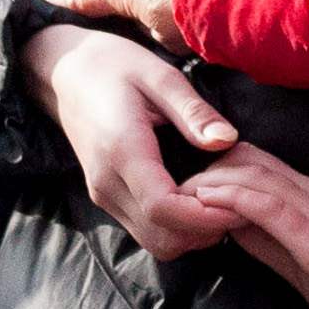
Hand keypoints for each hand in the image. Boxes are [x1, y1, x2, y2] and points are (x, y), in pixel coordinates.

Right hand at [23, 21, 239, 257]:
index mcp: (122, 152)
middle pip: (163, 239)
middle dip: (207, 230)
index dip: (208, 216)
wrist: (65, 72)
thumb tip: (227, 139)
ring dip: (194, 232)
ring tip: (225, 199)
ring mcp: (104, 195)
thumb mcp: (160, 75)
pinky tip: (201, 197)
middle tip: (241, 201)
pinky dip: (178, 227)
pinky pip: (146, 230)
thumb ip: (193, 111)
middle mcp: (108, 184)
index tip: (242, 202)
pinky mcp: (107, 197)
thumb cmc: (114, 66)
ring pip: (155, 242)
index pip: (164, 208)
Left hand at [180, 146, 308, 308]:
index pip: (259, 166)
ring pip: (255, 176)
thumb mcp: (303, 266)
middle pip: (251, 161)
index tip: (183, 187)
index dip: (217, 167)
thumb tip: (228, 228)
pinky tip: (206, 202)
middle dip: (205, 168)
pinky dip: (233, 198)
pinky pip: (269, 206)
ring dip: (210, 180)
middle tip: (170, 188)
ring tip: (177, 192)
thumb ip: (269, 243)